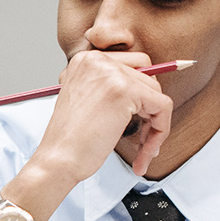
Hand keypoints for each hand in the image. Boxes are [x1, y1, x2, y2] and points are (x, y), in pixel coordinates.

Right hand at [2, 51, 173, 220]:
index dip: (140, 95)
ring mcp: (111, 73)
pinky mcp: (125, 90)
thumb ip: (109, 87)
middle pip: (147, 76)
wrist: (57, 160)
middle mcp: (98, 60)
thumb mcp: (86, 101)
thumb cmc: (70, 140)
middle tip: (142, 137)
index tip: (139, 120)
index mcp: (86, 60)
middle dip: (150, 108)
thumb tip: (148, 86)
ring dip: (155, 124)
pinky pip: (162, 106)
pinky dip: (160, 131)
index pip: (133, 64)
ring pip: (157, 92)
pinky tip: (146, 153)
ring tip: (143, 149)